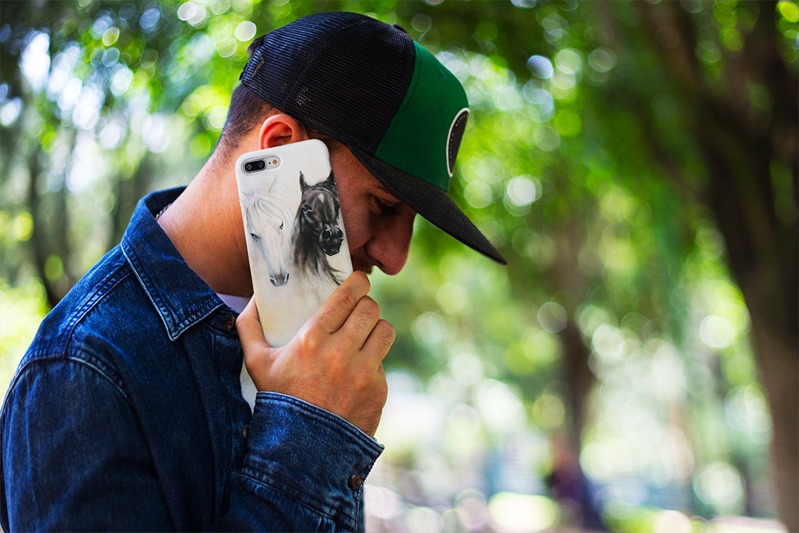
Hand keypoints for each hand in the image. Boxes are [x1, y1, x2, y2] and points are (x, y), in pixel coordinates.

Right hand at [236, 272, 393, 436]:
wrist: (302, 449)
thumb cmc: (278, 400)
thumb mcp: (256, 363)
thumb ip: (249, 327)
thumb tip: (254, 299)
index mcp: (312, 340)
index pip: (348, 296)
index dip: (358, 282)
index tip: (359, 281)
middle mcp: (341, 353)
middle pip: (370, 309)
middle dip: (366, 306)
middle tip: (359, 310)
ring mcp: (363, 373)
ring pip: (385, 331)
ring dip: (375, 330)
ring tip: (365, 335)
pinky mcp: (378, 390)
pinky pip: (383, 362)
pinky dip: (373, 363)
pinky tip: (358, 371)